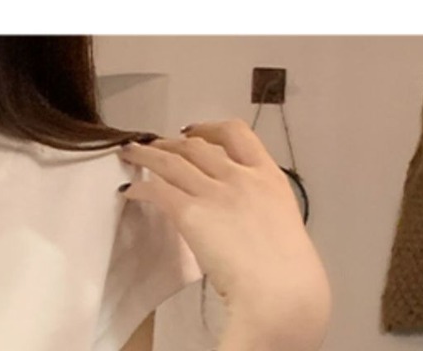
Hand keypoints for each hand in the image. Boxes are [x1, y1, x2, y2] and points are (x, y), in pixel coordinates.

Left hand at [120, 122, 330, 350]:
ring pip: (171, 161)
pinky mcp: (191, 213)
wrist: (283, 296)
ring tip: (131, 153)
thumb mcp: (283, 226)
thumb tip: (244, 219)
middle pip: (197, 146)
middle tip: (157, 146)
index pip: (238, 134)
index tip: (195, 131)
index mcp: (269, 178)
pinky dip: (141, 188)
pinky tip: (130, 191)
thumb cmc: (292, 276)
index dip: (211, 127)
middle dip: (173, 143)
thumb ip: (260, 212)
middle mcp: (240, 177)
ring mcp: (214, 192)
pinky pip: (158, 191)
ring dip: (147, 154)